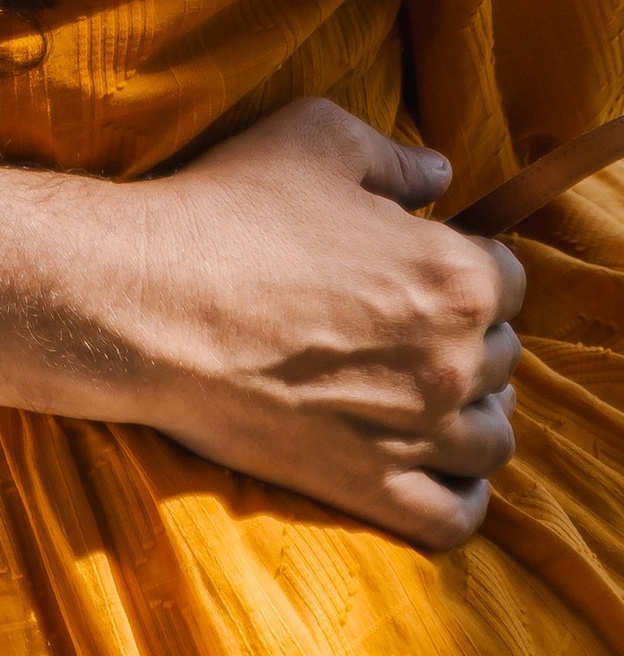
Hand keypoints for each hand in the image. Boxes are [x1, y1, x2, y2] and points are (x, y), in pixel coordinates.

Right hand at [119, 98, 523, 548]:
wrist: (146, 298)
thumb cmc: (228, 208)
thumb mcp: (315, 138)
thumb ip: (394, 158)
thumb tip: (439, 174)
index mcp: (454, 276)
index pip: (510, 280)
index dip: (471, 268)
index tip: (428, 268)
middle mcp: (452, 361)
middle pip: (503, 360)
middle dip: (467, 340)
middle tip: (409, 327)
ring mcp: (416, 433)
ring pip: (492, 442)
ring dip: (471, 417)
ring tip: (425, 398)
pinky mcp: (370, 487)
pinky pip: (455, 516)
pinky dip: (460, 498)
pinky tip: (434, 470)